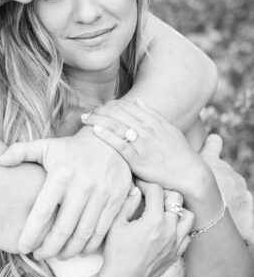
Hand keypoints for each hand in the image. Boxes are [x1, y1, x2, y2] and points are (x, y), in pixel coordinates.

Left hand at [0, 126, 131, 258]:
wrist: (110, 141)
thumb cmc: (71, 148)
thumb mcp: (46, 145)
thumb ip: (21, 151)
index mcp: (61, 174)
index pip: (43, 211)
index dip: (31, 234)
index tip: (23, 247)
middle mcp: (83, 185)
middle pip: (63, 229)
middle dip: (48, 249)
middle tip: (39, 255)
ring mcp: (102, 194)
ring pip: (83, 235)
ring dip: (68, 251)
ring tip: (57, 255)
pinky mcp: (117, 201)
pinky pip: (102, 232)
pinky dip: (89, 246)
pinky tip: (78, 249)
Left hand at [81, 99, 213, 198]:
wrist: (191, 175)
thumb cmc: (179, 152)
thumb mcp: (168, 128)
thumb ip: (152, 114)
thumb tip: (136, 101)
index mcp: (152, 120)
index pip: (125, 106)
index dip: (109, 104)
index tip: (99, 107)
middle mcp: (147, 129)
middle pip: (118, 113)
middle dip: (100, 111)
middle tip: (87, 112)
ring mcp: (143, 144)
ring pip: (116, 126)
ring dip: (98, 119)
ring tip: (84, 118)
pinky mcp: (139, 160)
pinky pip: (120, 145)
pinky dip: (107, 136)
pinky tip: (95, 130)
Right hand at [98, 181, 193, 276]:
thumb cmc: (116, 252)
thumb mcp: (116, 224)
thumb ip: (128, 203)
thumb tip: (136, 190)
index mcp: (153, 220)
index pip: (156, 191)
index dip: (145, 184)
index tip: (138, 186)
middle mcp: (169, 230)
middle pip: (176, 198)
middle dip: (163, 192)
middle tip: (151, 195)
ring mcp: (176, 243)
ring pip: (188, 216)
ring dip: (176, 209)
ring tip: (162, 210)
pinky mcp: (177, 254)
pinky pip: (187, 235)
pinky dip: (179, 227)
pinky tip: (166, 228)